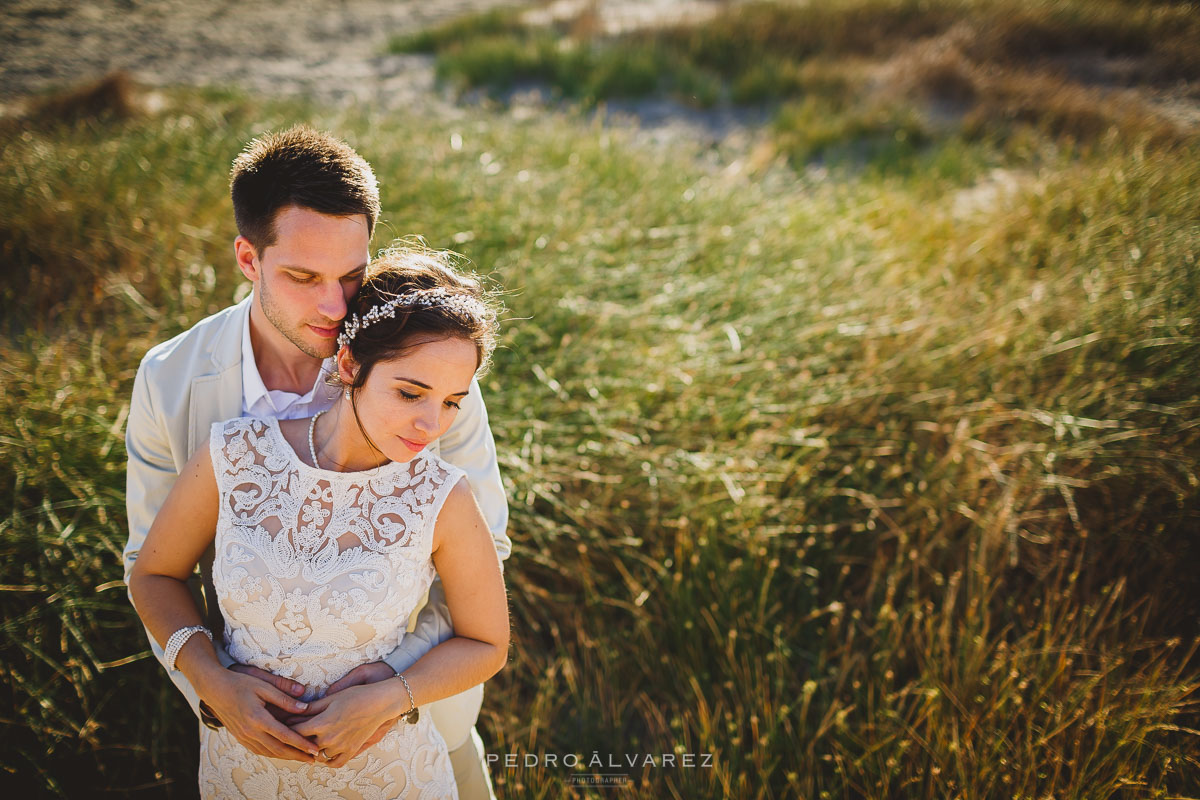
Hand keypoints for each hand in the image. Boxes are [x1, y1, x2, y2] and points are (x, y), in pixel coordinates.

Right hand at [195, 666, 319, 762]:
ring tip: (301, 758)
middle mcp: (250, 731)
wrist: (215, 689)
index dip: (301, 744)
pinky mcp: (240, 737)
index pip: (285, 735)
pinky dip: (272, 754)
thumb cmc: (240, 683)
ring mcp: (243, 736)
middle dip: (297, 755)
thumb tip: (304, 708)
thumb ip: (284, 698)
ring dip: (286, 757)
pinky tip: (282, 753)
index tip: (315, 749)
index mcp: (258, 718)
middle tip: (314, 759)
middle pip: (278, 749)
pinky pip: (259, 750)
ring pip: (268, 752)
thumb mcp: (264, 686)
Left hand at [291, 679, 402, 767]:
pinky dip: (327, 760)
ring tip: (308, 742)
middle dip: (297, 739)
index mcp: (322, 723)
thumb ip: (311, 708)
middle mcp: (329, 739)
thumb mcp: (331, 698)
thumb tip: (292, 712)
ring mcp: (340, 747)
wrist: (380, 703)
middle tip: (292, 734)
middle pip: (304, 744)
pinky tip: (324, 753)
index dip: (287, 727)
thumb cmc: (356, 696)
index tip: (283, 724)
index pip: (296, 730)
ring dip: (312, 749)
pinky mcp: (351, 751)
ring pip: (318, 755)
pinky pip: (335, 763)